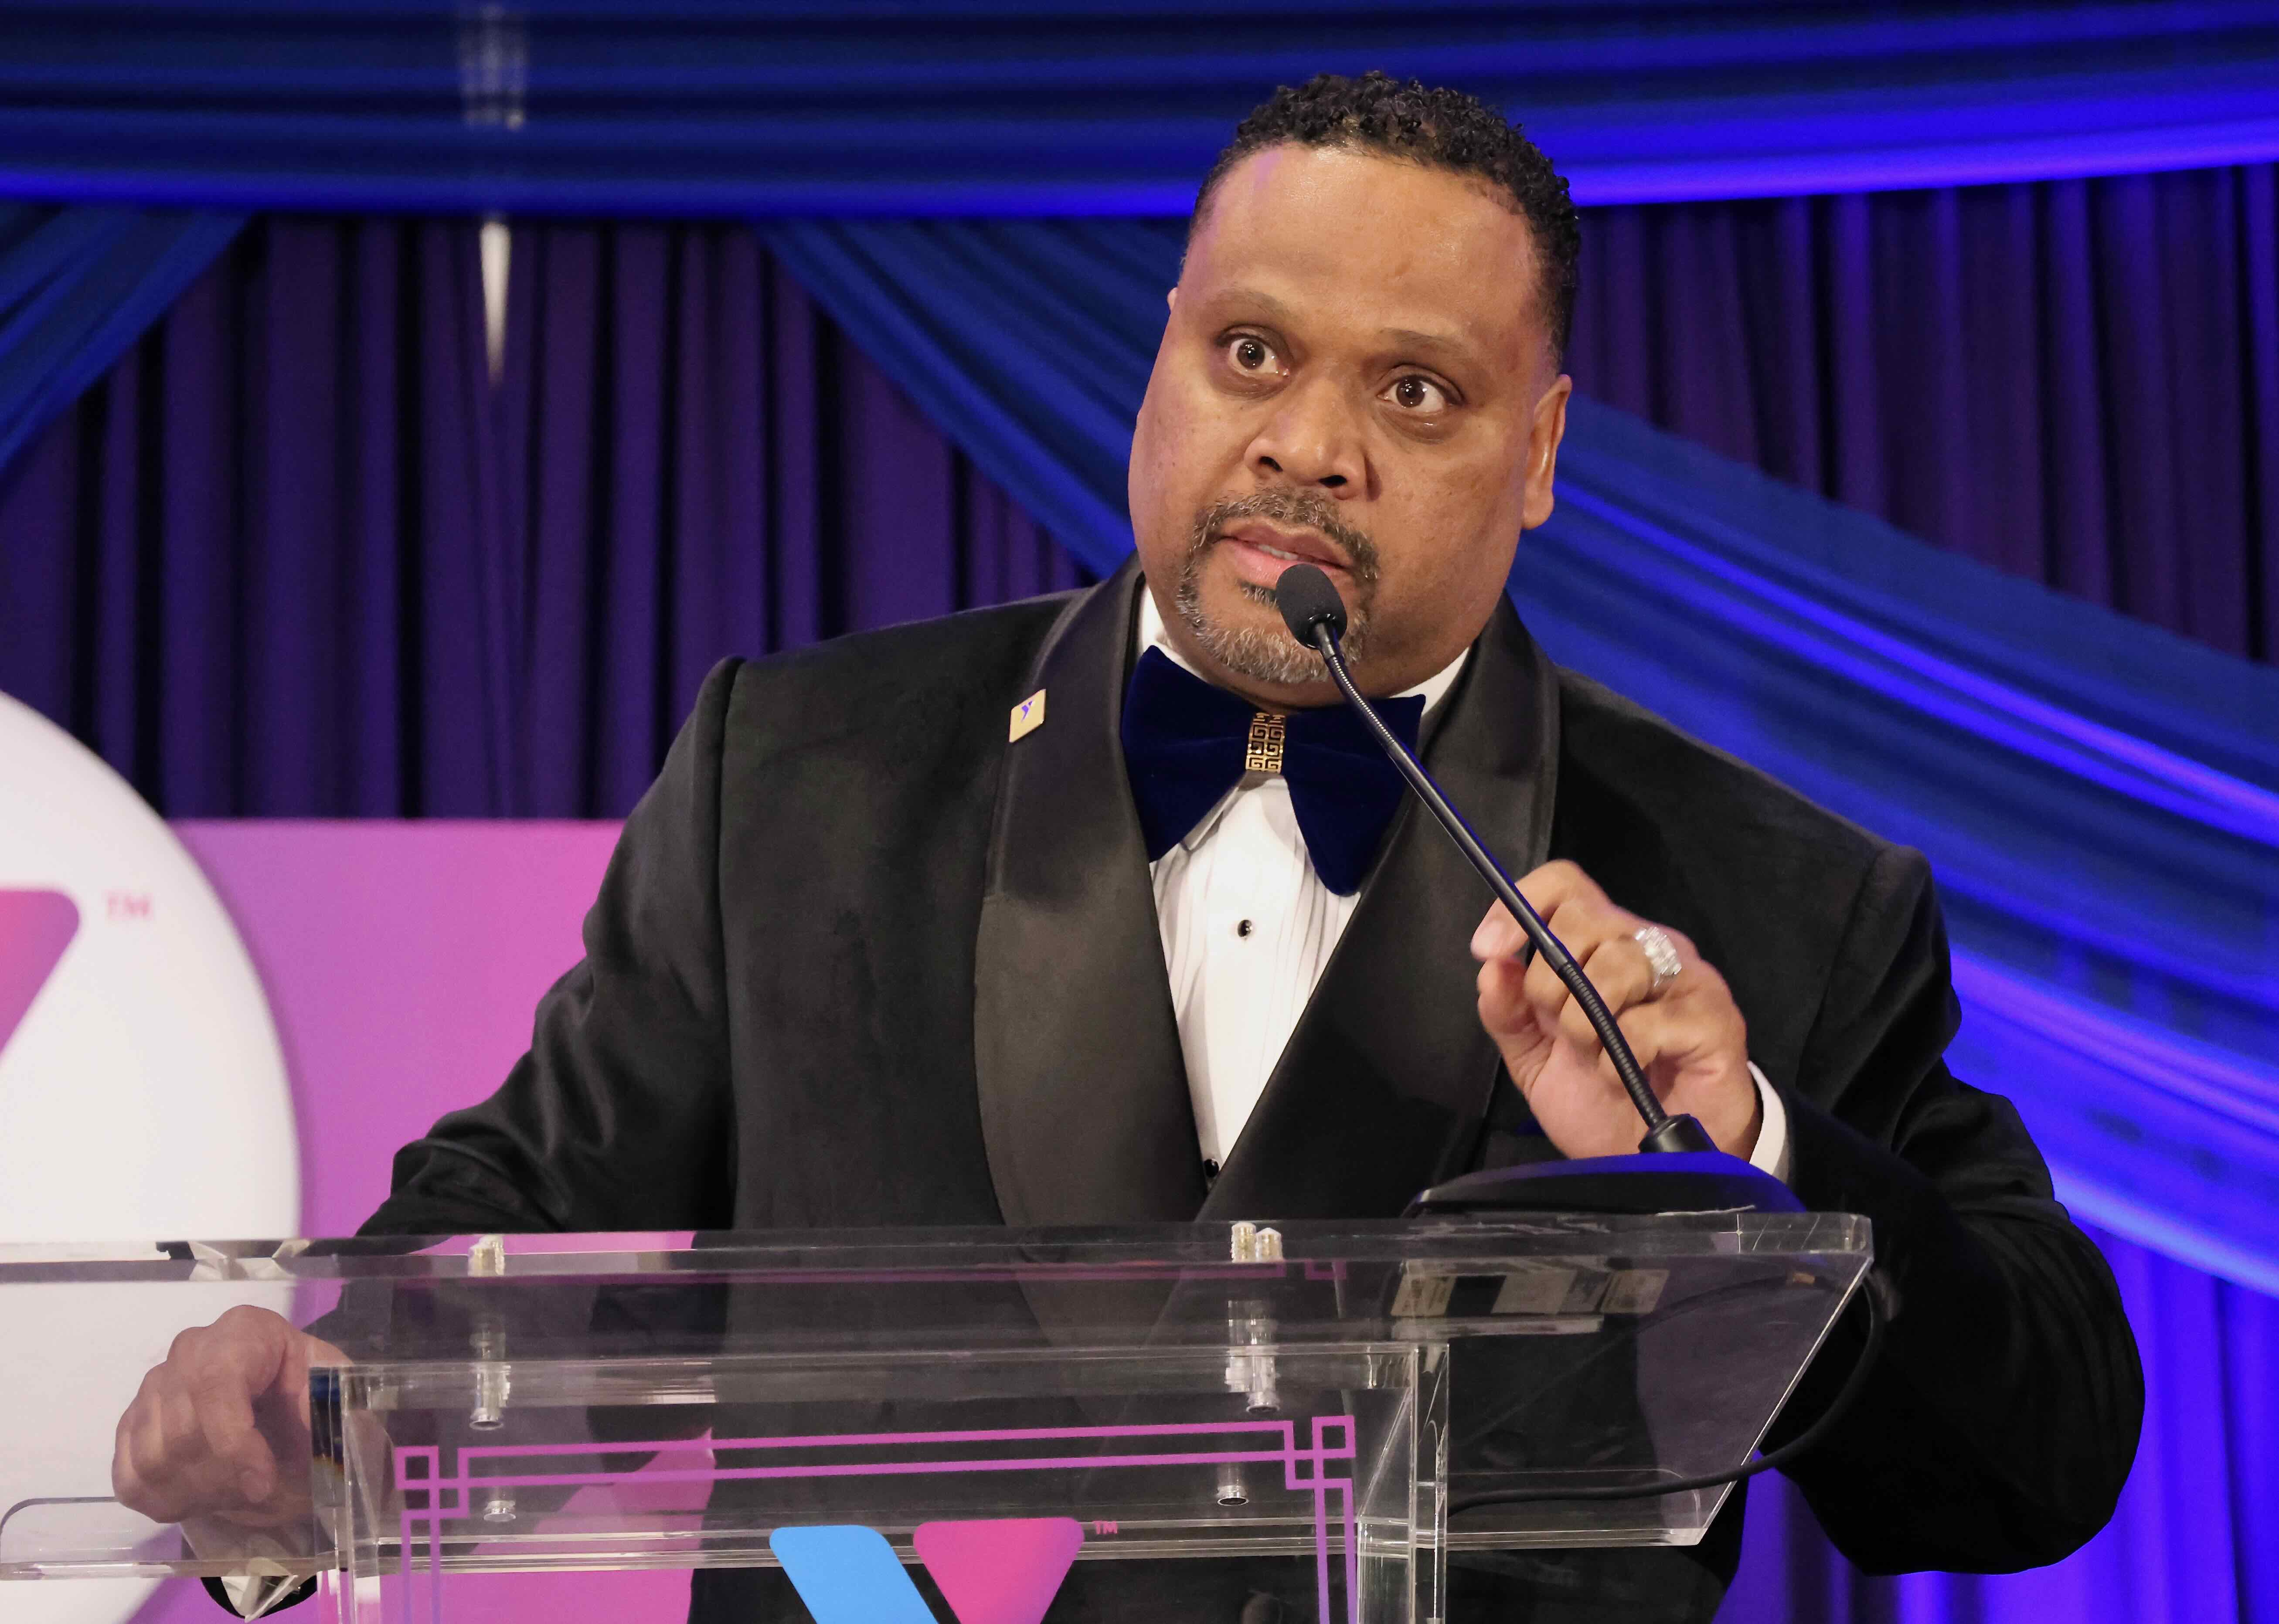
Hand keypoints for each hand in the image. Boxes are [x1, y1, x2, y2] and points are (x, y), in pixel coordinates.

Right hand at [112, 1305, 345, 1529]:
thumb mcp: (338, 1391)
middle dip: (222, 1478)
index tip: (263, 1483)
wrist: (293, 1411)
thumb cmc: (316, 1397)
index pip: (213, 1383)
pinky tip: (204, 1499)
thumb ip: (331, 1400)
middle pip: (179, 1430)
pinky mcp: (132, 1426)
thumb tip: (310, 1421)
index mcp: (244, 1331)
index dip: (233, 1443)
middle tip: (258, 1495)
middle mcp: (189, 1350)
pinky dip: (166, 1502)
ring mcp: (153, 1388)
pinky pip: (130, 1478)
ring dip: (198, 1494)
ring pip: (152, 1459)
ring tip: (236, 1496)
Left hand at [1472, 860, 1759, 1160]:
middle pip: (1584, 918)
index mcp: (1603, 945)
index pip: (1566, 884)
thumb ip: (1508, 1012)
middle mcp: (1648, 947)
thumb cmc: (1602, 1102)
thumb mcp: (1535, 1059)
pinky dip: (1620, 1060)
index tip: (1488, 949)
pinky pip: (1648, 1022)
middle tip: (1562, 1033)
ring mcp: (1687, 979)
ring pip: (1616, 964)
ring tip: (1596, 1059)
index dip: (1521, 905)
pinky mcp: (1715, 1019)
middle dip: (1550, 984)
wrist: (1654, 1163)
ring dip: (1586, 1025)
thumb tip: (1491, 965)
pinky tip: (1624, 1079)